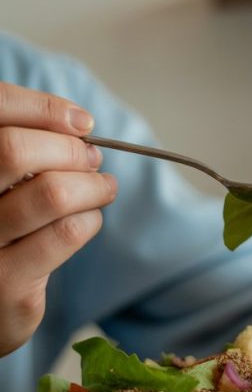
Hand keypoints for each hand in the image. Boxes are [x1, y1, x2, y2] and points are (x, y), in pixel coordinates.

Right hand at [0, 83, 117, 356]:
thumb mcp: (0, 187)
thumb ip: (22, 148)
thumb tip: (76, 122)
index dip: (40, 107)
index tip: (80, 121)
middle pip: (15, 151)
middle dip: (69, 149)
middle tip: (92, 158)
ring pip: (51, 193)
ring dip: (91, 185)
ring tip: (102, 187)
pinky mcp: (6, 284)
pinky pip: (65, 234)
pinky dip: (90, 219)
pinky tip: (88, 219)